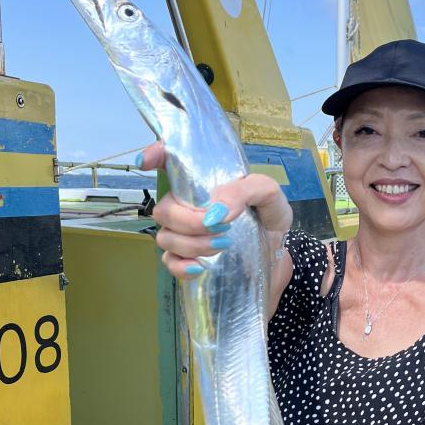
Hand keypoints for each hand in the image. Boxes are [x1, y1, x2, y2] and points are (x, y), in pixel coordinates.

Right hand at [140, 141, 291, 279]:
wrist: (279, 253)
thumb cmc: (268, 217)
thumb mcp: (268, 195)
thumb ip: (245, 190)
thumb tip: (216, 211)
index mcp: (202, 183)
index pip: (169, 163)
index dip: (154, 156)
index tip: (145, 162)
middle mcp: (187, 207)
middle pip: (163, 210)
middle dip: (190, 220)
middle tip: (222, 226)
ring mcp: (184, 235)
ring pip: (165, 237)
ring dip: (193, 244)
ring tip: (224, 244)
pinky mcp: (188, 260)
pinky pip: (169, 263)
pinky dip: (181, 266)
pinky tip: (199, 267)